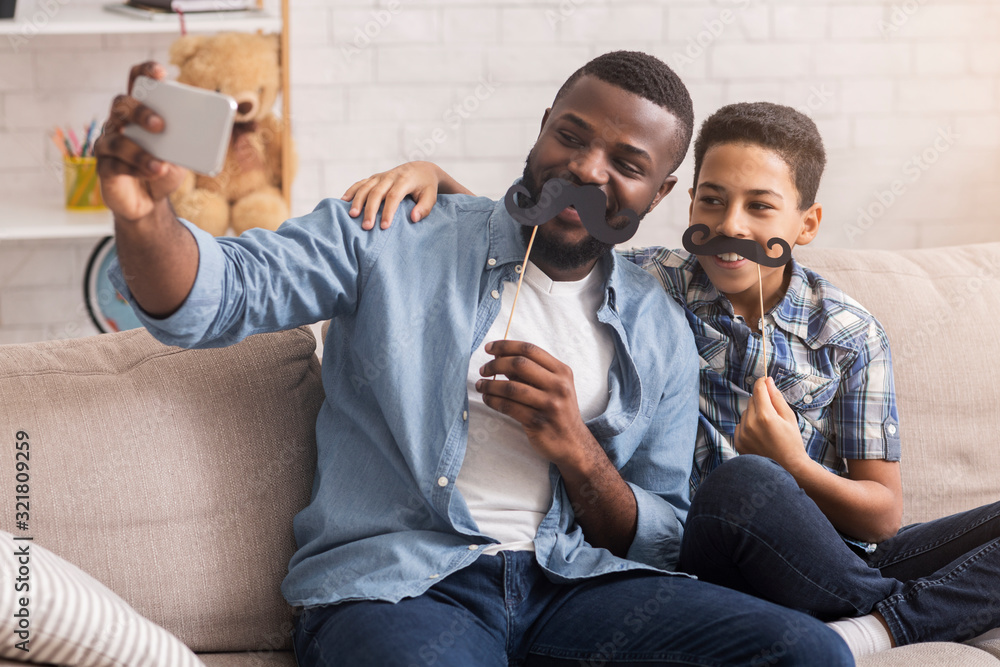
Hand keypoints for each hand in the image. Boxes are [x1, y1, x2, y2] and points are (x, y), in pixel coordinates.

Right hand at [94, 62, 188, 224]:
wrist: (150, 202)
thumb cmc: (164, 168)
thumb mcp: (181, 152)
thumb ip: (188, 137)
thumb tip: (209, 128)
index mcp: (139, 110)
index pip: (136, 80)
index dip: (145, 72)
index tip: (160, 73)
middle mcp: (119, 121)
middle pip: (122, 104)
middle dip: (141, 112)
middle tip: (161, 125)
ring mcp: (108, 143)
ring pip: (116, 139)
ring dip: (139, 152)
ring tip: (161, 165)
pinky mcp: (104, 168)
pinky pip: (114, 165)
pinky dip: (134, 169)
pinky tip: (151, 173)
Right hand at [341, 161, 443, 230]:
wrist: (420, 169)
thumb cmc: (426, 186)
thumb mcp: (431, 196)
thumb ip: (424, 207)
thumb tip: (413, 218)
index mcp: (404, 180)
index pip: (394, 196)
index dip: (388, 211)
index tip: (384, 227)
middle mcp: (390, 176)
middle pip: (376, 192)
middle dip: (370, 210)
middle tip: (366, 226)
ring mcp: (380, 176)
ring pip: (365, 187)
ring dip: (357, 201)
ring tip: (352, 216)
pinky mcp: (374, 178)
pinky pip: (360, 183)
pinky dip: (351, 191)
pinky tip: (343, 201)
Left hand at [476, 340, 595, 468]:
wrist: (573, 443)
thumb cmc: (558, 410)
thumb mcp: (553, 386)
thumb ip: (531, 372)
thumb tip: (499, 357)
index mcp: (562, 371)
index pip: (530, 350)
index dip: (506, 346)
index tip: (489, 348)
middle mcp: (558, 386)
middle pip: (519, 364)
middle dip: (495, 365)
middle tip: (483, 369)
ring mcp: (550, 405)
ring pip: (511, 387)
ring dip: (490, 385)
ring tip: (480, 385)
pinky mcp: (538, 422)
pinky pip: (509, 407)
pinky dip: (493, 401)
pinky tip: (487, 399)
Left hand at [734, 377, 810, 472]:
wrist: (787, 468)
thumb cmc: (792, 442)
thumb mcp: (789, 418)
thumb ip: (776, 398)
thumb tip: (768, 381)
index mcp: (765, 416)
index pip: (758, 390)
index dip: (762, 383)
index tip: (764, 380)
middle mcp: (750, 424)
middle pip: (751, 400)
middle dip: (761, 402)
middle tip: (773, 413)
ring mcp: (742, 434)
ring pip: (745, 413)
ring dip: (754, 415)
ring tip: (767, 429)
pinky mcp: (738, 442)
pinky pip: (740, 425)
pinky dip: (748, 426)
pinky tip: (760, 436)